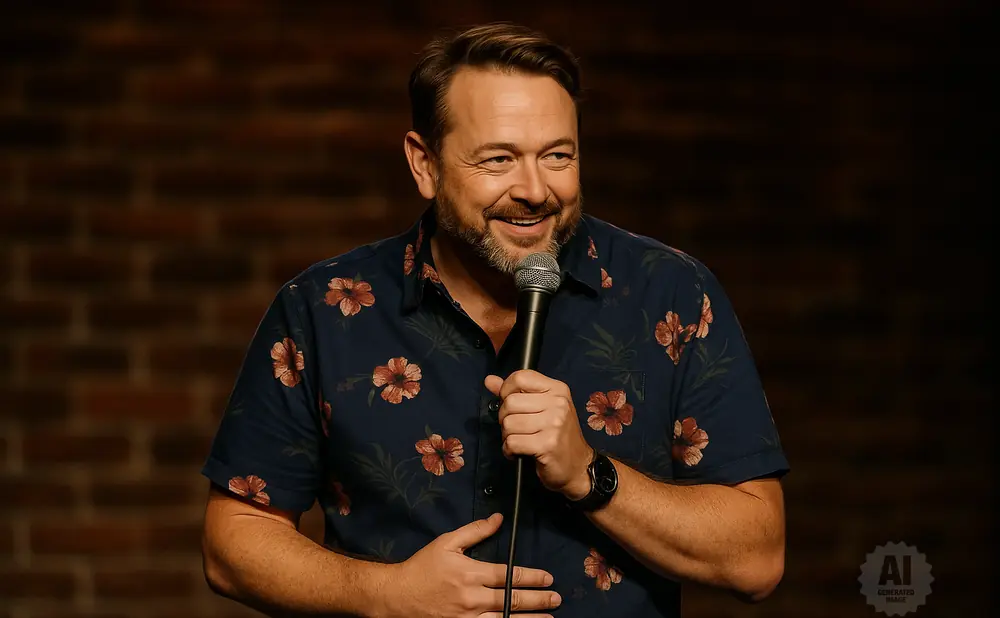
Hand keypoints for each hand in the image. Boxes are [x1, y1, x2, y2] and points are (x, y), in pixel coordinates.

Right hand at [381, 513, 560, 616]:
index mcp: (470, 573)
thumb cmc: (423, 567)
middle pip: (511, 600)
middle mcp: (472, 597)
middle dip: (537, 600)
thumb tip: (498, 519)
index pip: (508, 575)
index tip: (548, 577)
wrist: (397, 596)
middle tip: (556, 598)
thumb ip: (475, 531)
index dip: (531, 577)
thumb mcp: (446, 543)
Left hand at [485, 370, 592, 500]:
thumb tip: (490, 380)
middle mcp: (558, 403)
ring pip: (508, 423)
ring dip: (507, 436)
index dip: (506, 391)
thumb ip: (515, 393)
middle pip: (510, 402)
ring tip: (519, 440)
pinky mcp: (547, 444)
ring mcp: (554, 424)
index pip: (520, 377)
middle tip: (516, 428)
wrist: (577, 466)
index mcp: (557, 389)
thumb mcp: (541, 408)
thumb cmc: (557, 436)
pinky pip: (512, 442)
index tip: (511, 405)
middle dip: (504, 418)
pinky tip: (518, 452)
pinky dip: (509, 450)